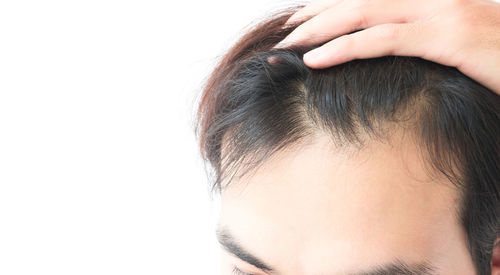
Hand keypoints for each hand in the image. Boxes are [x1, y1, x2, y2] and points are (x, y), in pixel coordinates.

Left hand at [274, 0, 499, 94]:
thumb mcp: (457, 48)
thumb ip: (422, 44)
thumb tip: (389, 55)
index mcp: (431, 2)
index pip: (371, 0)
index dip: (331, 7)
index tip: (302, 21)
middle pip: (359, 1)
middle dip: (317, 14)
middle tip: (287, 30)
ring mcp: (440, 13)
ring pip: (364, 14)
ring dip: (320, 27)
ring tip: (290, 43)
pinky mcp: (448, 36)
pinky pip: (384, 40)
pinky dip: (344, 48)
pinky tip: (316, 60)